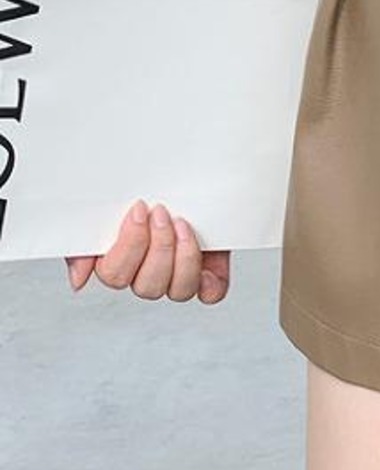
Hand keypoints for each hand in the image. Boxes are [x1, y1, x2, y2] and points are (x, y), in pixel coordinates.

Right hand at [64, 199, 230, 302]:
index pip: (115, 275)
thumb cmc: (150, 190)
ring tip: (184, 224)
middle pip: (147, 286)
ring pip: (178, 291)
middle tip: (163, 213)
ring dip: (184, 256)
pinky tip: (207, 254)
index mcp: (120, 260)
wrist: (193, 175)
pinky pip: (211, 294)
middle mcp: (148, 274)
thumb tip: (79, 281)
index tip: (140, 209)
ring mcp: (179, 277)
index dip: (130, 246)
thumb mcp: (110, 203)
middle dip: (158, 246)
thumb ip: (86, 241)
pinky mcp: (210, 274)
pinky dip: (210, 280)